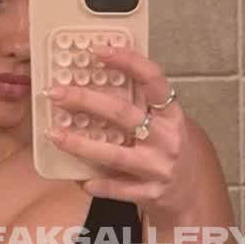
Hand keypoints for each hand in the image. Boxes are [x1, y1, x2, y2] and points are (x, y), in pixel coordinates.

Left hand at [45, 46, 207, 226]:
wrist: (191, 192)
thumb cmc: (168, 148)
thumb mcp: (164, 122)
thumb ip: (139, 104)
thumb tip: (95, 78)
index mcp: (172, 113)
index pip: (153, 79)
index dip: (127, 61)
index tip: (98, 50)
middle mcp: (167, 138)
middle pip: (123, 114)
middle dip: (86, 101)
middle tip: (56, 93)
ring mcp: (159, 167)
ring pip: (115, 154)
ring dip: (80, 144)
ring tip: (53, 134)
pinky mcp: (151, 193)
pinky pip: (117, 188)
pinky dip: (96, 183)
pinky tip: (79, 178)